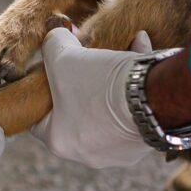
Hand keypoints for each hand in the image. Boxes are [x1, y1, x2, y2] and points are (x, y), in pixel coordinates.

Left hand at [31, 28, 154, 168]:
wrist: (153, 97)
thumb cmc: (98, 83)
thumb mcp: (63, 56)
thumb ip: (51, 45)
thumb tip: (54, 38)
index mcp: (59, 142)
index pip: (36, 117)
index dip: (39, 89)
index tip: (45, 70)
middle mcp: (88, 153)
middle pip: (74, 108)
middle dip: (77, 79)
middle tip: (83, 54)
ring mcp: (119, 150)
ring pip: (106, 104)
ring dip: (109, 75)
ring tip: (117, 46)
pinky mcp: (145, 138)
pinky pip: (133, 105)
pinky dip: (134, 79)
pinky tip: (139, 46)